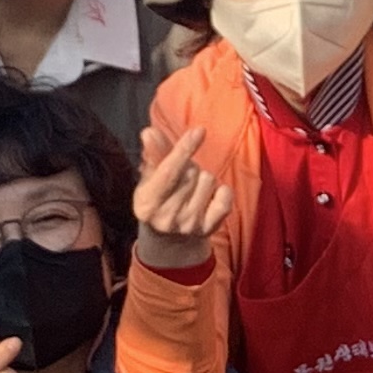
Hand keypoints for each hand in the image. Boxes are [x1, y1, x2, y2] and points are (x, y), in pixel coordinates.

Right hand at [132, 123, 233, 271]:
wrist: (169, 241)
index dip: (184, 149)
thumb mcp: (150, 178)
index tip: (199, 131)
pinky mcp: (209, 229)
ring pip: (209, 179)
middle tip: (182, 177)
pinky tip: (209, 198)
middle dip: (189, 166)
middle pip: (192, 171)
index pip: (168, 172)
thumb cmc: (159, 198)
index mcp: (146, 203)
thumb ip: (153, 154)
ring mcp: (189, 225)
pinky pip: (226, 196)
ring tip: (192, 190)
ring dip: (203, 178)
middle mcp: (167, 217)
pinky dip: (222, 191)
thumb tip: (150, 132)